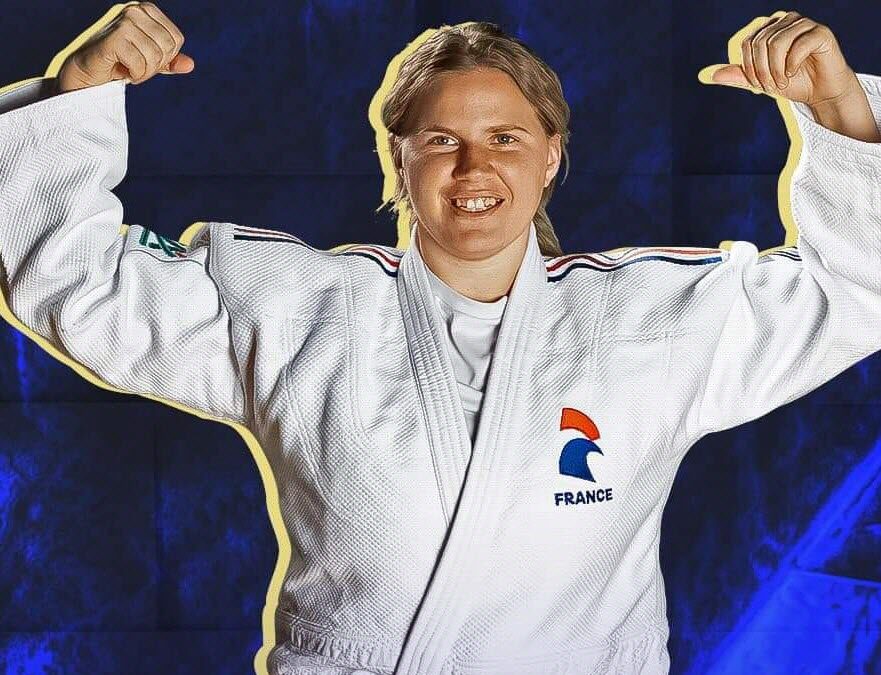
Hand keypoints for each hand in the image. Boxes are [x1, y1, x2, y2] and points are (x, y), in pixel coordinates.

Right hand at [57, 2, 193, 92]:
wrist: (88, 70)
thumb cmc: (119, 62)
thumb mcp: (150, 61)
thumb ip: (170, 61)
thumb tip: (190, 65)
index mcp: (146, 10)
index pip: (176, 38)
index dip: (166, 57)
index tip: (147, 59)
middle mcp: (134, 11)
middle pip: (167, 47)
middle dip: (155, 65)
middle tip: (138, 67)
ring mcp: (123, 22)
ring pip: (154, 56)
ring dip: (144, 72)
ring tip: (129, 69)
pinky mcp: (114, 38)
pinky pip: (139, 64)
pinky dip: (134, 74)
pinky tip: (121, 71)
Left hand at [699, 11, 859, 107]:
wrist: (821, 92)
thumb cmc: (791, 83)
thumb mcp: (759, 81)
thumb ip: (736, 76)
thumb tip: (706, 75)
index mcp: (769, 28)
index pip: (747, 42)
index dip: (748, 67)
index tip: (757, 86)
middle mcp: (786, 20)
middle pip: (760, 43)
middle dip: (762, 71)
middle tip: (771, 87)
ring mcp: (804, 24)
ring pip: (777, 43)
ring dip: (775, 70)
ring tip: (782, 82)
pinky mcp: (820, 32)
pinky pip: (798, 46)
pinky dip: (791, 65)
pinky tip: (795, 73)